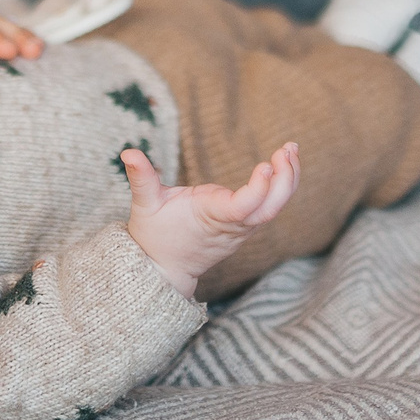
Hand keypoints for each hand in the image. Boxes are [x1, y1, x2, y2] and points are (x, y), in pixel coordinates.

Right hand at [121, 143, 299, 298]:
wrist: (164, 270)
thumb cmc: (154, 235)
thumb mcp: (144, 205)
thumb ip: (141, 178)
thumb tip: (128, 152)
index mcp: (210, 218)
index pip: (242, 208)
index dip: (258, 189)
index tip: (266, 165)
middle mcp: (231, 226)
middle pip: (269, 209)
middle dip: (284, 180)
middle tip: (289, 149)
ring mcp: (241, 229)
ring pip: (273, 208)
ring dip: (287, 180)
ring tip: (291, 149)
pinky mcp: (244, 227)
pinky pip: (269, 208)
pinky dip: (280, 187)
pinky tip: (285, 165)